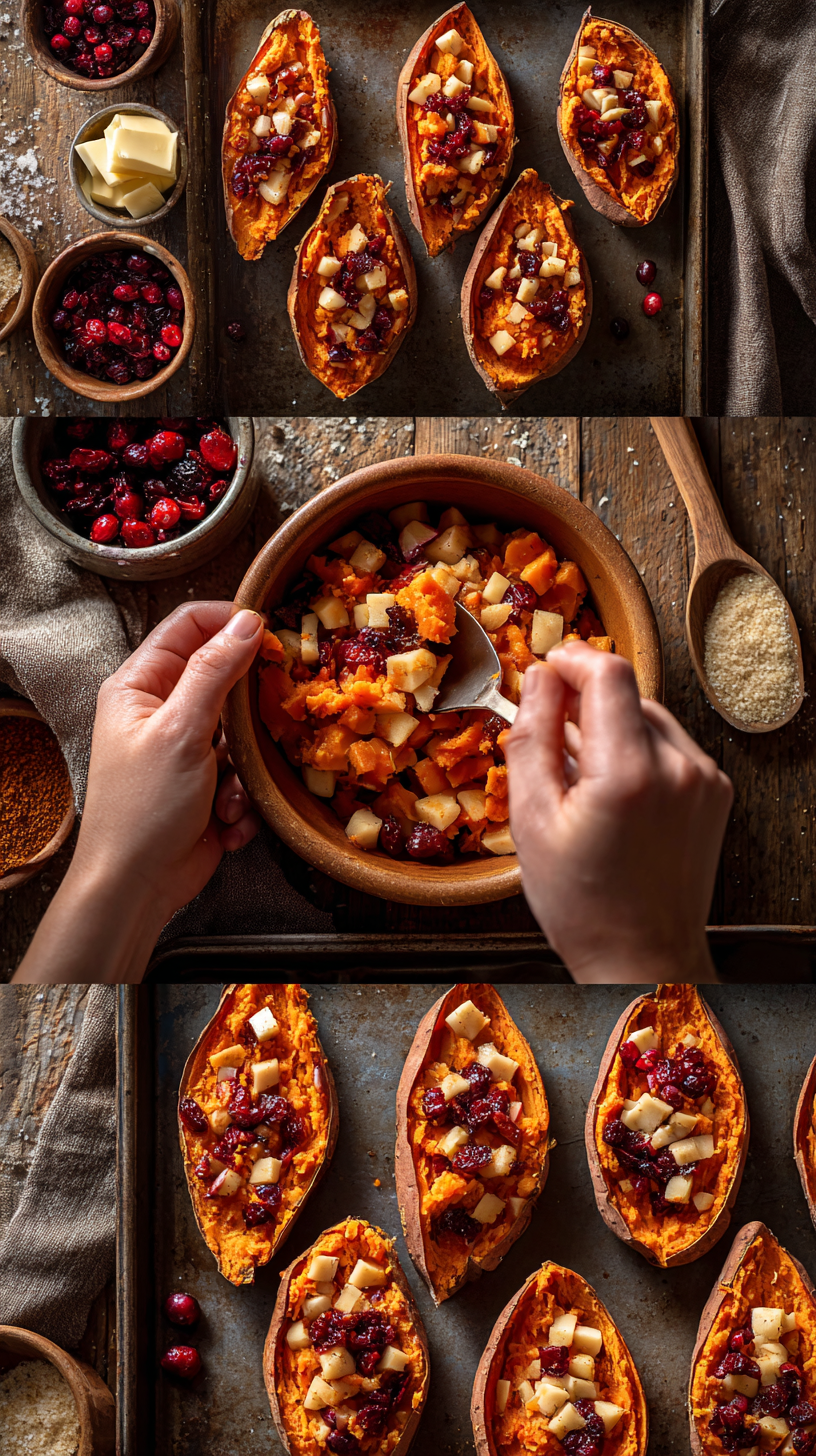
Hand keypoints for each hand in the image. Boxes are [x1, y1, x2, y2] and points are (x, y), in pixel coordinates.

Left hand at [14, 602, 262, 983]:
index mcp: (139, 686)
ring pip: (241, 733)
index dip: (230, 623)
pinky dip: (243, 799)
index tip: (272, 635)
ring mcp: (185, 750)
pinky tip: (226, 823)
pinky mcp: (206, 786)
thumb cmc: (143, 808)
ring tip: (228, 798)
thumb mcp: (181, 731)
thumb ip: (215, 672)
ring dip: (245, 769)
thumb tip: (247, 622)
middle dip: (248, 712)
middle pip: (224, 681)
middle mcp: (160, 711)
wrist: (135, 888)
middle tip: (268, 722)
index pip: (187, 626)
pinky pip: (244, 773)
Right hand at [505, 642, 732, 983]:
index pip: (608, 674)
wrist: (642, 956)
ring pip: (648, 717)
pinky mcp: (714, 792)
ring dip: (611, 726)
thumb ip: (533, 737)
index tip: (547, 669)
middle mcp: (679, 768)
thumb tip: (540, 679)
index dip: (572, 660)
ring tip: (579, 775)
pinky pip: (669, 747)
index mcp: (629, 774)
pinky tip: (612, 793)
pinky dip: (638, 752)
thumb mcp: (531, 820)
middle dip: (585, 701)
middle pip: (627, 693)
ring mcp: (705, 780)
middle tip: (549, 733)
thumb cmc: (582, 903)